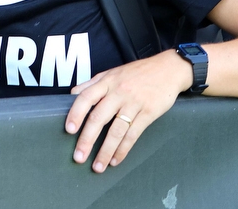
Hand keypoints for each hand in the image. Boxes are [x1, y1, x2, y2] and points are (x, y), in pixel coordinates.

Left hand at [65, 50, 190, 172]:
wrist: (169, 69)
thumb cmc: (138, 72)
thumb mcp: (113, 72)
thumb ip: (92, 83)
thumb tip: (72, 95)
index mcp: (107, 81)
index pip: (86, 97)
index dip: (76, 113)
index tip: (69, 130)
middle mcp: (119, 92)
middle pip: (99, 117)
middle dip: (87, 139)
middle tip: (78, 157)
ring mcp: (134, 103)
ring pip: (116, 130)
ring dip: (105, 151)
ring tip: (97, 166)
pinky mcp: (149, 113)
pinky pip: (133, 134)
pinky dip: (123, 149)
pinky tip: (115, 160)